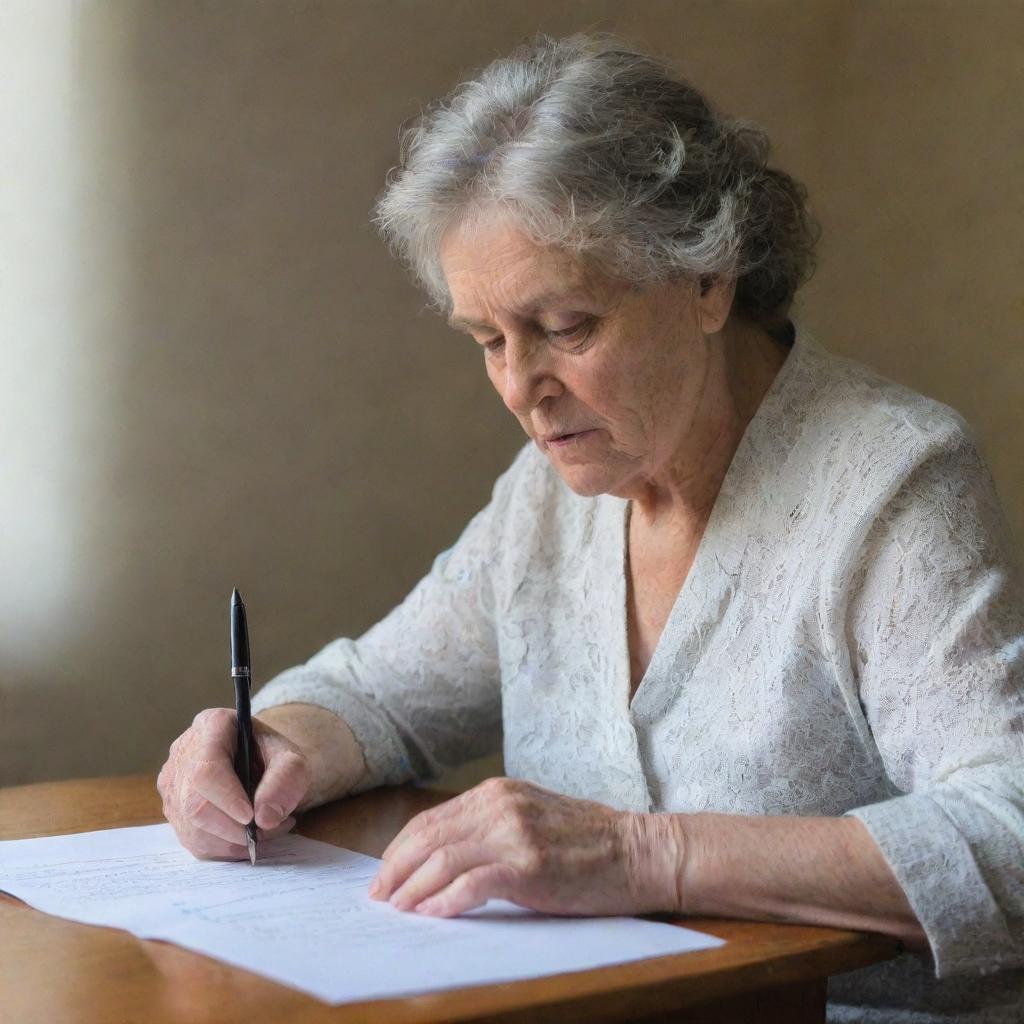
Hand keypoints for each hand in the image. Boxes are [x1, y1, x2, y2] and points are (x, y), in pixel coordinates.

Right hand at [157, 707, 311, 859]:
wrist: (259, 761)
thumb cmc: (272, 756)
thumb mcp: (292, 758)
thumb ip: (286, 779)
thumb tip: (264, 818)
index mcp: (211, 726)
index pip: (206, 769)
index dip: (226, 798)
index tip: (251, 817)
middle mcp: (183, 753)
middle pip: (195, 804)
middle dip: (234, 828)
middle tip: (268, 829)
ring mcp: (172, 784)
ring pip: (192, 828)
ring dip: (232, 841)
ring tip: (264, 830)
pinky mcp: (173, 810)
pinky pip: (193, 841)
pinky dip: (224, 847)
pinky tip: (246, 836)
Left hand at [368, 777, 682, 917]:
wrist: (639, 852)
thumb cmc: (588, 842)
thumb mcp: (531, 818)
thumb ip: (489, 827)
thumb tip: (440, 859)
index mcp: (497, 792)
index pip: (431, 819)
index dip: (399, 850)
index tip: (383, 876)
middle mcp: (500, 805)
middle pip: (427, 837)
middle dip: (395, 870)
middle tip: (378, 898)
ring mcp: (514, 833)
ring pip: (442, 860)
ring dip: (411, 889)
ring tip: (396, 912)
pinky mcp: (528, 865)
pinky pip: (472, 884)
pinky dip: (445, 902)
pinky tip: (430, 916)